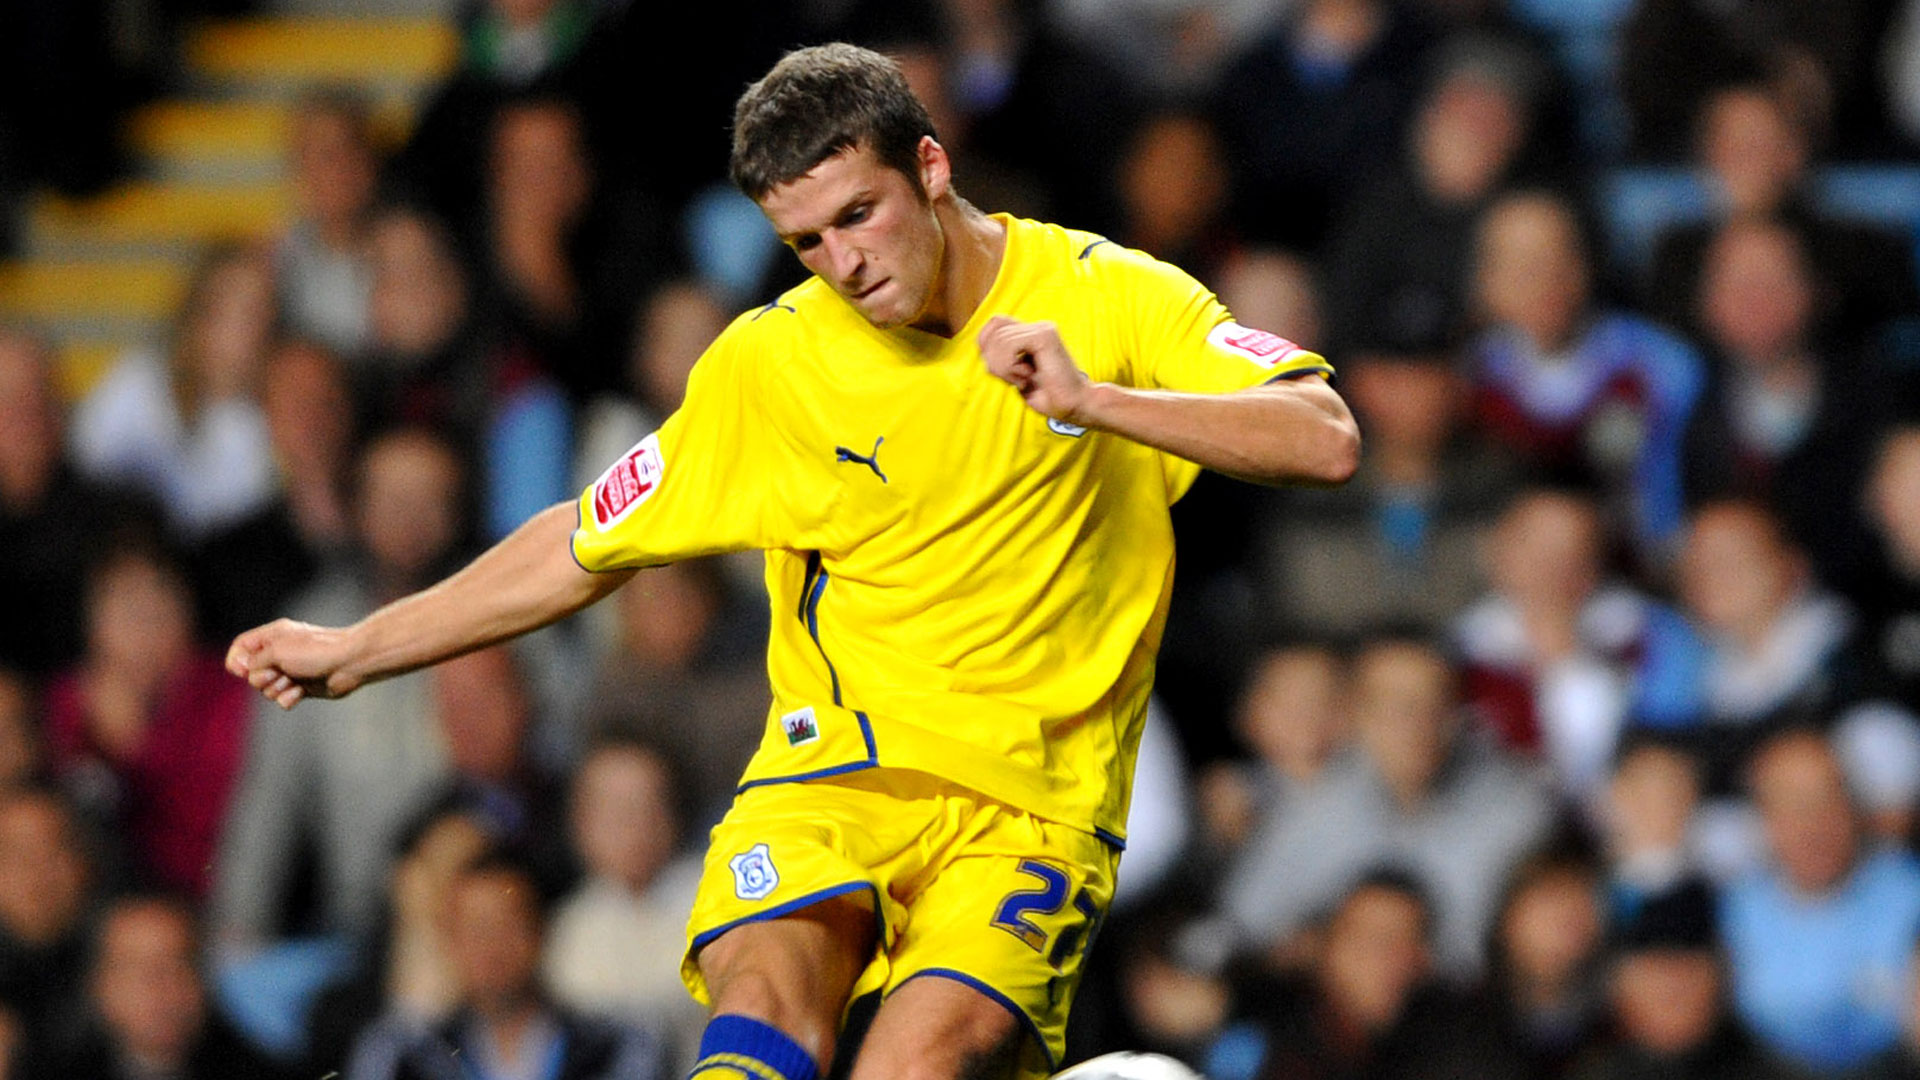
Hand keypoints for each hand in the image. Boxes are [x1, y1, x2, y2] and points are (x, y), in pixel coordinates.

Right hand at [225, 619, 361, 708]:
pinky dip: (289, 698)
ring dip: (277, 689)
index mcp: (272, 637)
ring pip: (266, 689)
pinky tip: (301, 692)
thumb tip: (243, 669)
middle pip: (251, 673)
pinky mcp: (301, 687)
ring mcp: (290, 671)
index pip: (241, 647)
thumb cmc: (315, 651)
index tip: (240, 671)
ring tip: (293, 681)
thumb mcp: (277, 651)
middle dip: (262, 678)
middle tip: (279, 673)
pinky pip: (282, 700)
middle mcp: (279, 654)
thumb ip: (254, 660)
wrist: (350, 663)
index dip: (236, 660)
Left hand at [977, 316, 1092, 423]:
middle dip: (994, 361)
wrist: (1075, 405)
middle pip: (994, 331)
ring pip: (999, 340)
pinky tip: (1027, 376)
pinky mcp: (1044, 336)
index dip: (986, 342)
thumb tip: (983, 349)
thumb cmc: (1049, 396)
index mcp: (1031, 333)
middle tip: (1015, 380)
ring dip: (1004, 368)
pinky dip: (1011, 367)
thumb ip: (1001, 359)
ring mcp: (1042, 329)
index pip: (996, 323)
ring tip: (1023, 380)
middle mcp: (1037, 327)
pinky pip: (1009, 345)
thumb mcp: (1016, 376)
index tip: (998, 369)